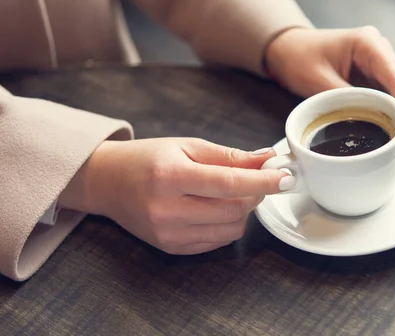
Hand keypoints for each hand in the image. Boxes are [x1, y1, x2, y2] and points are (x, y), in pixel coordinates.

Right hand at [59, 139, 290, 253]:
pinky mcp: (171, 248)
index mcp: (170, 177)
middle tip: (257, 179)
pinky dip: (227, 224)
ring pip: (230, 229)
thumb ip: (230, 156)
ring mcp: (168, 234)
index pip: (229, 184)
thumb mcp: (187, 146)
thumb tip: (267, 159)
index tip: (287, 176)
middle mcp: (167, 210)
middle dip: (255, 194)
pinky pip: (217, 241)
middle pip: (234, 209)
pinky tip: (216, 207)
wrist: (108, 183)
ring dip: (243, 210)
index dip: (263, 181)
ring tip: (231, 192)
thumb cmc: (148, 159)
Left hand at [266, 27, 394, 130]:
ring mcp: (379, 62)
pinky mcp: (374, 75)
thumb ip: (348, 100)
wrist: (287, 48)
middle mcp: (380, 49)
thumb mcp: (318, 82)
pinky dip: (388, 109)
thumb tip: (371, 121)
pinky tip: (381, 124)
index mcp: (368, 43)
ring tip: (389, 133)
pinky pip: (389, 94)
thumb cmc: (298, 58)